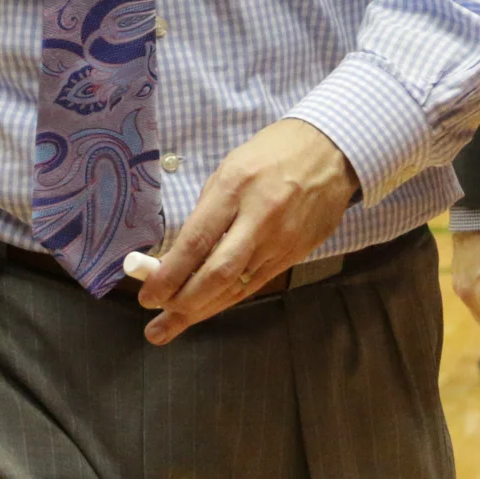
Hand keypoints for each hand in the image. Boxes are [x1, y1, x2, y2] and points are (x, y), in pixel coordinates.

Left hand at [137, 118, 359, 345]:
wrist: (332, 150)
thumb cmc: (271, 154)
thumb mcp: (230, 169)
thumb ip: (207, 211)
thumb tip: (177, 255)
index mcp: (235, 187)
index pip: (196, 241)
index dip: (168, 274)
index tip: (147, 295)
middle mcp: (259, 217)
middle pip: (218, 274)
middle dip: (183, 304)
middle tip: (156, 323)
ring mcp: (282, 239)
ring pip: (237, 287)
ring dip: (201, 310)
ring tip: (170, 328)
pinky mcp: (296, 253)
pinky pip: (256, 284)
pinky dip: (228, 298)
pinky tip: (207, 308)